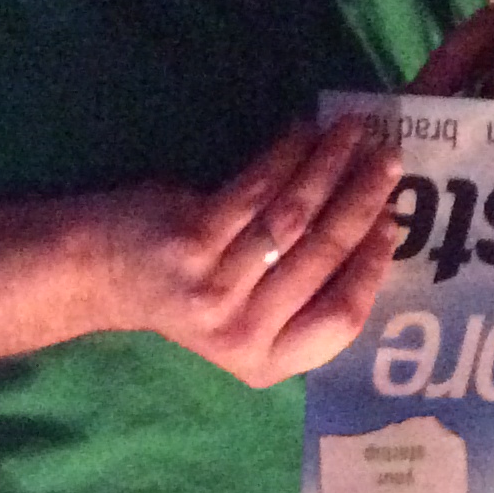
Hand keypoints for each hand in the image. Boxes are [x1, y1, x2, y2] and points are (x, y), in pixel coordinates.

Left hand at [102, 118, 400, 388]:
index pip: (343, 319)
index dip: (373, 267)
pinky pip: (256, 190)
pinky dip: (288, 155)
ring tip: (356, 131)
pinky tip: (308, 130)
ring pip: (294, 218)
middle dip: (363, 201)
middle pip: (324, 259)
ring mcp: (216, 289)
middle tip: (388, 160)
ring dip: (331, 166)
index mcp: (266, 362)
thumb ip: (303, 293)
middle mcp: (243, 334)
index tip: (392, 222)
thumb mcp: (250, 315)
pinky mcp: (192, 243)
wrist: (101, 275)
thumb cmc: (187, 291)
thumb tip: (373, 229)